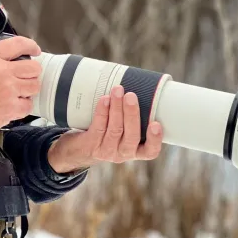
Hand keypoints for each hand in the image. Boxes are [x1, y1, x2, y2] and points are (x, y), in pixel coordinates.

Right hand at [0, 35, 41, 141]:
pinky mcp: (11, 108)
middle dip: (31, 72)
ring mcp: (8, 90)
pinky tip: (13, 106)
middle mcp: (2, 71)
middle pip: (33, 67)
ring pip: (34, 86)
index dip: (31, 46)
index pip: (19, 44)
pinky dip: (23, 106)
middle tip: (24, 77)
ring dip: (28, 89)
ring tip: (18, 93)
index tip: (34, 50)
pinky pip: (28, 105)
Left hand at [47, 85, 162, 173]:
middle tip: (131, 96)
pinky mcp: (92, 144)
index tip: (156, 124)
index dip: (155, 139)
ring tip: (117, 90)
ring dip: (116, 108)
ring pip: (115, 129)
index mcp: (136, 150)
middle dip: (132, 114)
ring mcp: (107, 150)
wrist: (80, 148)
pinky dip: (102, 111)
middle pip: (131, 136)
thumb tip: (142, 84)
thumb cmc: (109, 133)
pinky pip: (99, 127)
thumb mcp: (124, 131)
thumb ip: (133, 117)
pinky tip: (104, 99)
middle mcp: (123, 153)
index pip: (151, 151)